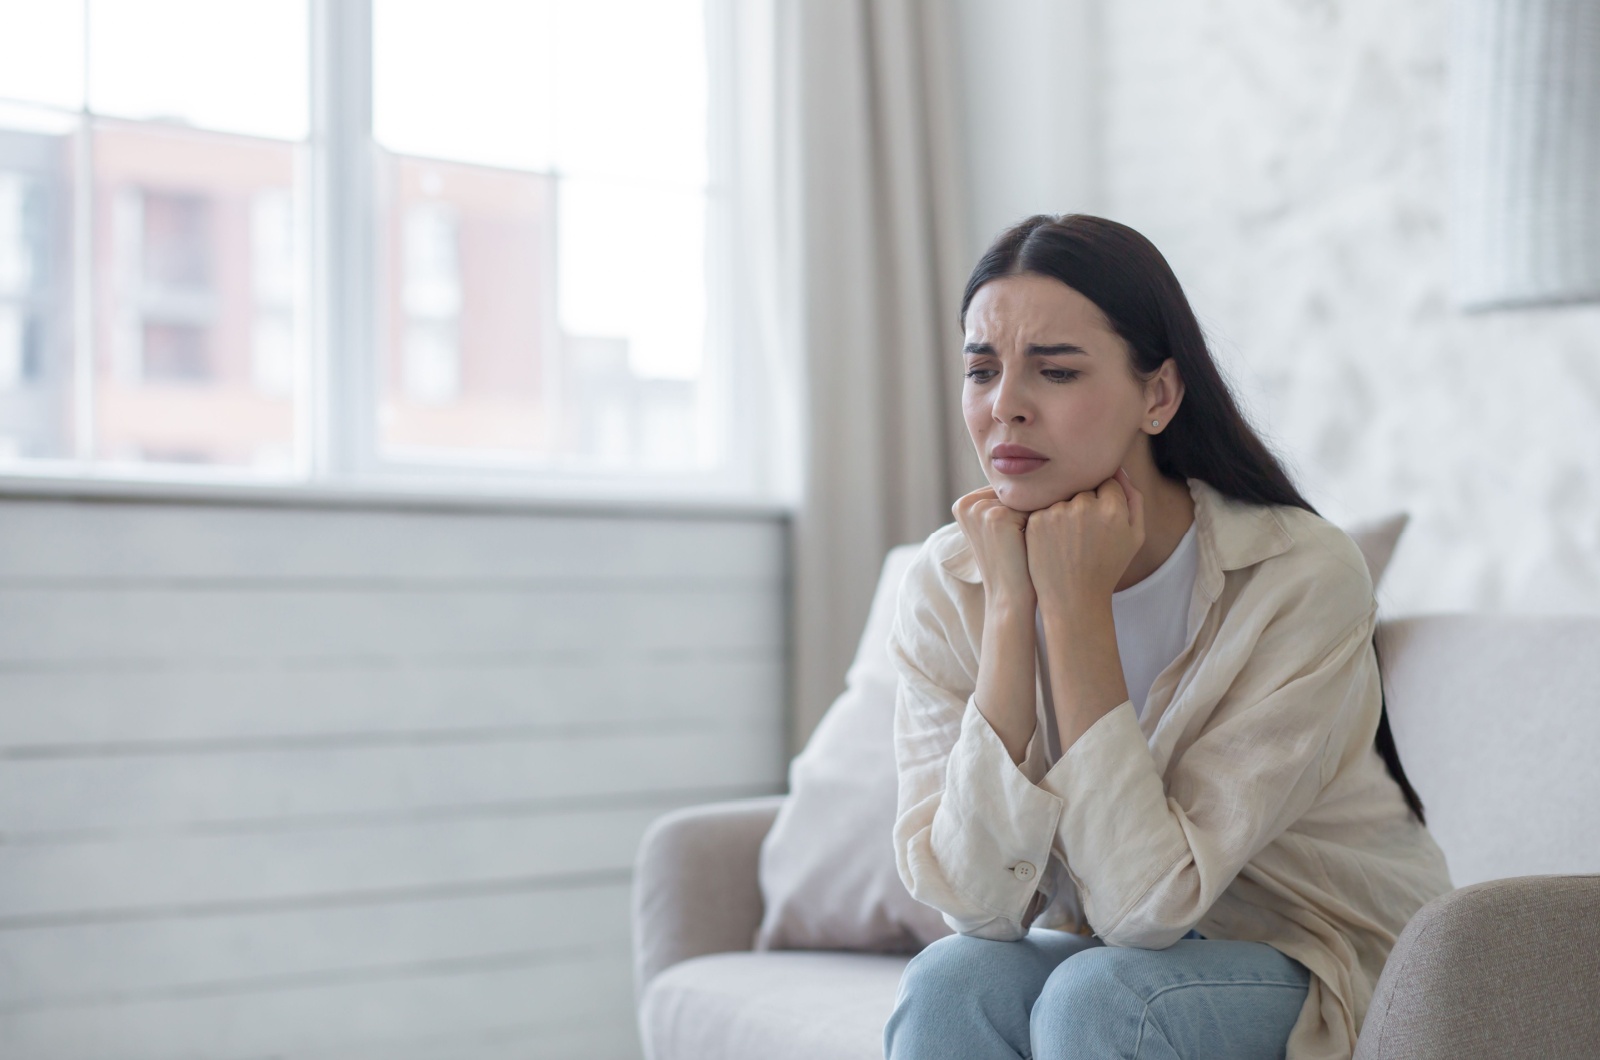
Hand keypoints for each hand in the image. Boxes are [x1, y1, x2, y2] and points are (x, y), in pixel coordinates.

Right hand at [952, 485, 1034, 608]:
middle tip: (1036, 532)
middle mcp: (967, 503)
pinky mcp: (997, 517)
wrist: (1010, 596)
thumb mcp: (998, 529)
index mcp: (963, 503)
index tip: (1027, 526)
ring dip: (1038, 513)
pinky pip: (1034, 506)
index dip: (1024, 506)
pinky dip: (1043, 520)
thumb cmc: (1011, 563)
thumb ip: (1003, 502)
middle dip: (1031, 507)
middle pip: (1015, 491)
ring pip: (1026, 498)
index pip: (1007, 491)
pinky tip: (1041, 539)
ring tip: (1040, 535)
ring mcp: (979, 509)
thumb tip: (1033, 471)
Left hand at [1024, 468, 1145, 607]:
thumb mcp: (1134, 536)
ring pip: (1062, 496)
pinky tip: (1054, 543)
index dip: (1105, 500)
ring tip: (1069, 541)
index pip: (1107, 481)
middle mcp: (1084, 505)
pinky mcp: (1036, 521)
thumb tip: (1120, 469)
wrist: (1074, 598)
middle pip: (1084, 487)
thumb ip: (1134, 499)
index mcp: (1113, 508)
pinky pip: (1044, 507)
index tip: (1100, 521)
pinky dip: (1048, 521)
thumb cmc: (1108, 567)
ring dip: (1065, 511)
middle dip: (1085, 503)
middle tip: (1084, 535)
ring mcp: (1057, 512)